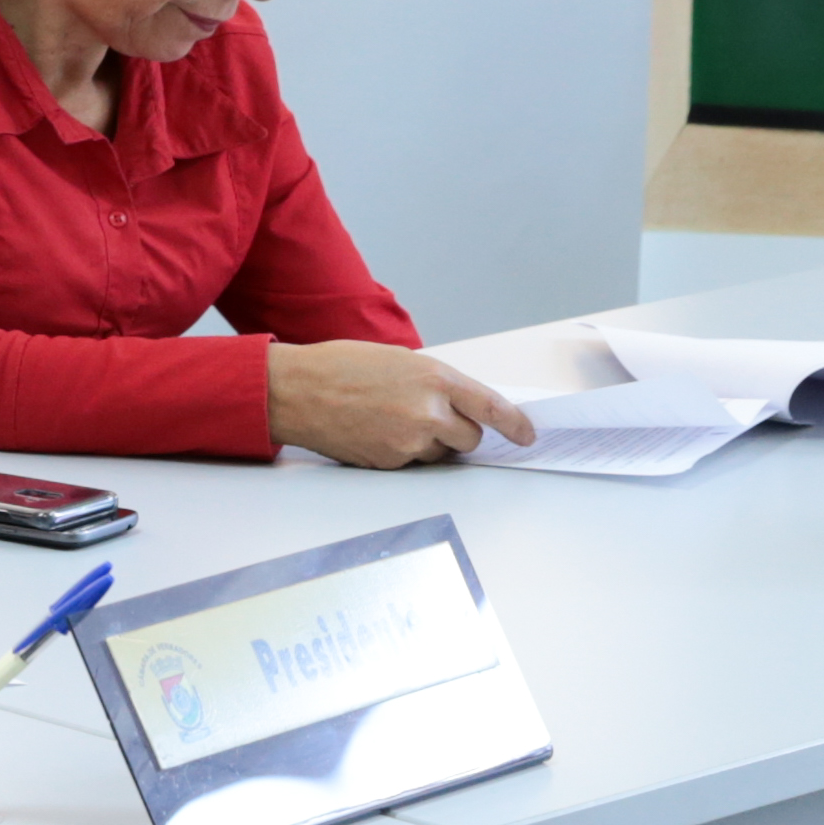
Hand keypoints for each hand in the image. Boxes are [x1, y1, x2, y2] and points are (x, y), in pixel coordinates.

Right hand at [268, 341, 534, 468]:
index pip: (492, 408)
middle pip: (471, 438)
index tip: (526, 434)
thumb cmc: (340, 367)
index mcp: (435, 379)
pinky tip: (376, 430)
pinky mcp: (390, 464)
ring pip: (441, 452)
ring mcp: (409, 443)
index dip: (515, 424)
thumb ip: (434, 383)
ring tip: (392, 419)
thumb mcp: (399, 360)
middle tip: (431, 415)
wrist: (296, 391)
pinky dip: (404, 450)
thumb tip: (460, 406)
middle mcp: (428, 413)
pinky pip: (413, 463)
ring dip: (430, 441)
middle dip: (459, 430)